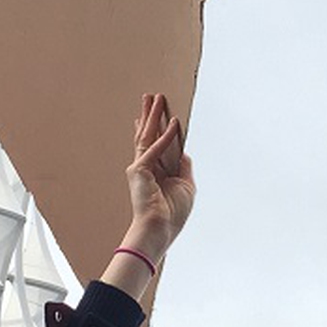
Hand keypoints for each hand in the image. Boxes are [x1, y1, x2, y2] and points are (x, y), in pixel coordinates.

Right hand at [106, 94, 195, 297]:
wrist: (159, 230)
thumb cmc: (171, 214)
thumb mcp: (185, 186)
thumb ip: (184, 167)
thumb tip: (184, 151)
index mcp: (156, 172)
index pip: (157, 144)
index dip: (158, 128)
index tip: (158, 114)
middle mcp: (146, 167)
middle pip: (149, 134)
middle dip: (150, 115)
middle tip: (151, 96)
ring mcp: (141, 167)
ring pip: (147, 135)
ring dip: (153, 115)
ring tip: (155, 97)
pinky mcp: (140, 170)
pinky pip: (156, 148)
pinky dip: (166, 135)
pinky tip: (173, 121)